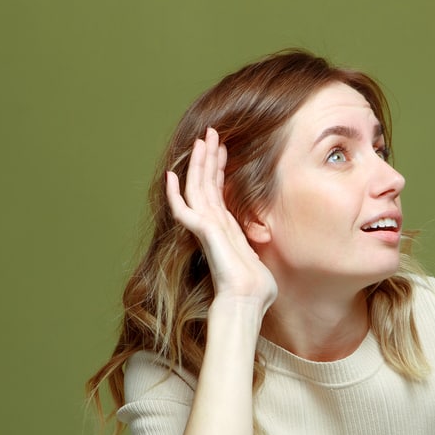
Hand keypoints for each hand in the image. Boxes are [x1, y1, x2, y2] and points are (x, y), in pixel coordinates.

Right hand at [165, 127, 276, 310]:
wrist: (247, 302)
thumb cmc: (256, 289)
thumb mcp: (259, 258)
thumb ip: (254, 245)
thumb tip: (263, 240)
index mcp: (225, 229)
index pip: (219, 191)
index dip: (220, 168)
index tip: (223, 148)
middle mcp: (213, 226)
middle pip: (206, 184)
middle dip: (208, 157)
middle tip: (211, 132)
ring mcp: (206, 229)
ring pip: (197, 188)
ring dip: (198, 163)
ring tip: (202, 139)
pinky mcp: (202, 233)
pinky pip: (183, 209)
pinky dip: (175, 194)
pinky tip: (171, 176)